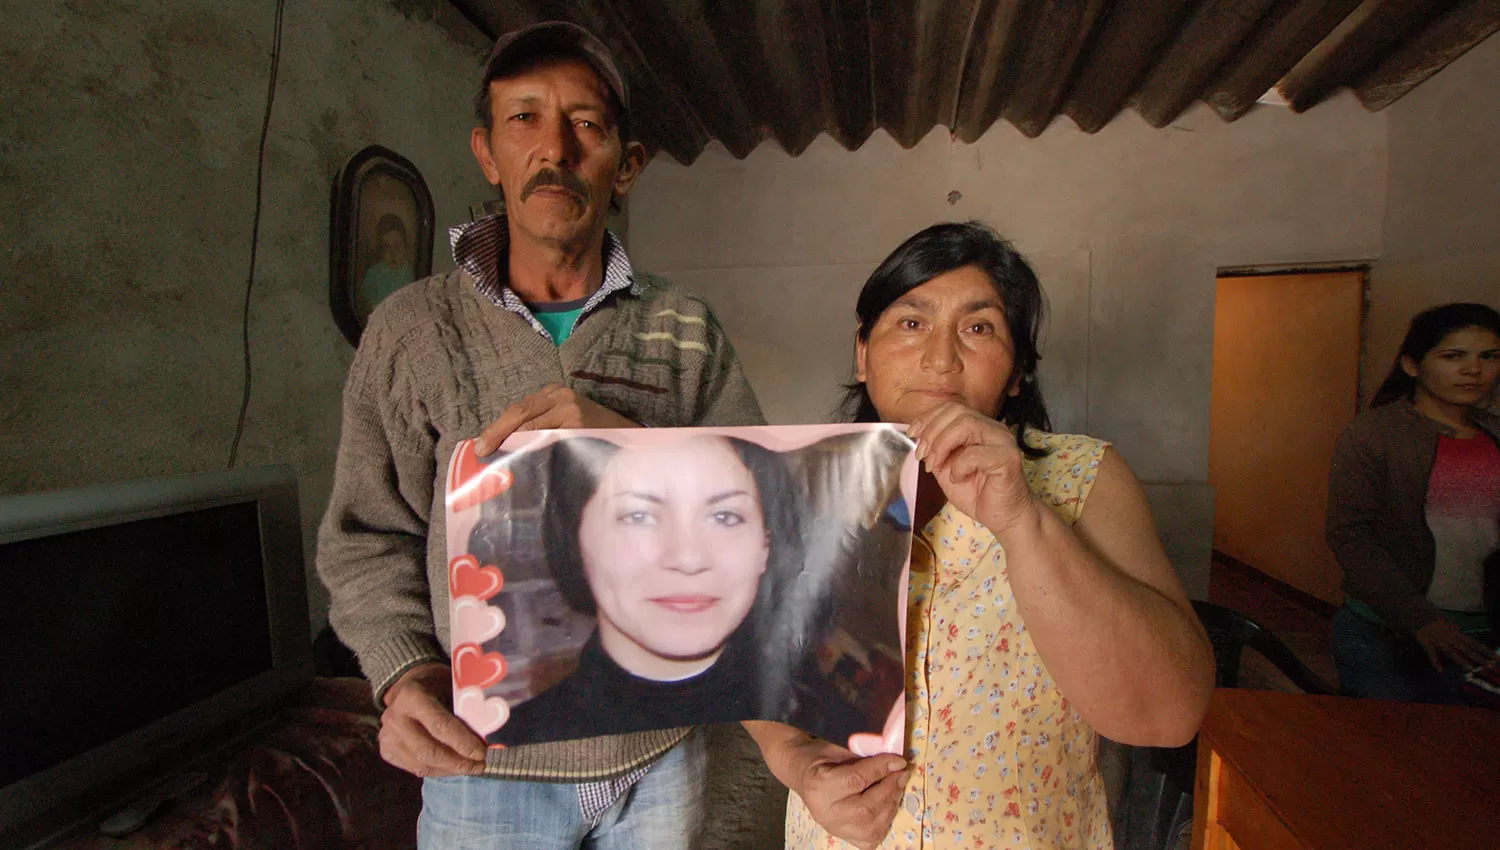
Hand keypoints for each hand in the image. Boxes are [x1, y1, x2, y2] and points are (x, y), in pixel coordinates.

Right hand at [379, 663, 486, 777]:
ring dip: (450, 770)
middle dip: (457, 762)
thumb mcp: (451, 686)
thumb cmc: (436, 685)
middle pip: (428, 751)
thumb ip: (464, 708)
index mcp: (411, 696)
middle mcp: (394, 717)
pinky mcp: (386, 750)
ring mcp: (387, 736)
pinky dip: (437, 771)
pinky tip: (453, 767)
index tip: (482, 753)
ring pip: (421, 764)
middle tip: (480, 766)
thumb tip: (487, 733)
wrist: (409, 686)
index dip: (463, 742)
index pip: (440, 726)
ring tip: (471, 768)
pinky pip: (414, 768)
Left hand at [473, 384, 635, 455]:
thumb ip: (540, 425)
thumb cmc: (592, 432)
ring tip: (497, 459)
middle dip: (498, 434)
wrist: (627, 436)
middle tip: (481, 452)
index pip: (518, 409)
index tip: (480, 445)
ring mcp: (569, 409)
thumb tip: (506, 446)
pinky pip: (548, 439)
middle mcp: (560, 396)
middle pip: (520, 414)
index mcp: (553, 392)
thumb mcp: (565, 420)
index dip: (497, 428)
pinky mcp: (577, 425)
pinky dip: (533, 449)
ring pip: (531, 427)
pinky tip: (523, 460)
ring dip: (513, 445)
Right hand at [782, 736, 906, 849]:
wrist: (801, 773)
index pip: (857, 780)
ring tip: (897, 787)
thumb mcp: (837, 747)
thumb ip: (863, 754)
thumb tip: (893, 759)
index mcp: (819, 785)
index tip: (899, 760)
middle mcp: (825, 812)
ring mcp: (833, 828)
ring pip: (871, 827)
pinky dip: (884, 823)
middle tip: (901, 773)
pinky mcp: (841, 836)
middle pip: (866, 808)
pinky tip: (887, 805)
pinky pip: (870, 839)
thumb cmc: (819, 757)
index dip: (882, 769)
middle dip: (890, 790)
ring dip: (891, 806)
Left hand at [908, 402, 1039, 535]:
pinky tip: (957, 479)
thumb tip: (917, 435)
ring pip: (966, 425)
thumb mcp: (946, 468)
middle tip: (922, 456)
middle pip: (957, 411)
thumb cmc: (977, 493)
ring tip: (934, 466)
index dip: (928, 418)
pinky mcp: (1008, 458)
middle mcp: (993, 429)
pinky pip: (975, 453)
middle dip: (932, 432)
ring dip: (941, 445)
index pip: (952, 407)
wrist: (1002, 517)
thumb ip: (935, 449)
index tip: (912, 434)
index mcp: (979, 426)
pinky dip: (958, 466)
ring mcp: (1003, 441)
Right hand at [1414, 619, 1494, 671]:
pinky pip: (1432, 654)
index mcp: (1458, 635)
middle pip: (1468, 650)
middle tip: (1492, 667)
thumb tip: (1460, 629)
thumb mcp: (1447, 623)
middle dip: (1480, 659)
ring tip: (1472, 670)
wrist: (1419, 615)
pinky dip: (1436, 661)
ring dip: (1462, 662)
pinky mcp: (1428, 644)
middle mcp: (1452, 640)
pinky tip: (1440, 670)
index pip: (1475, 644)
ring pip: (1453, 653)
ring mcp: (1440, 643)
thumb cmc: (1434, 621)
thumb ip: (1454, 628)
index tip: (1497, 658)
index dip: (1486, 651)